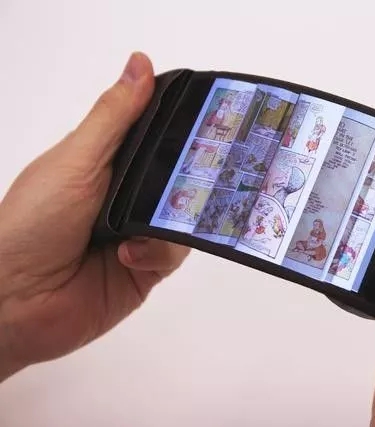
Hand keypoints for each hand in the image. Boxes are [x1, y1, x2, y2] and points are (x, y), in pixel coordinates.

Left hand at [0, 53, 189, 381]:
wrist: (16, 302)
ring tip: (141, 227)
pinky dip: (157, 252)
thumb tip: (139, 63)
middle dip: (192, 176)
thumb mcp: (75, 160)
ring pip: (184, 215)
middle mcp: (127, 194)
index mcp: (108, 161)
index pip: (158, 135)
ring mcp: (139, 232)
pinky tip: (128, 255)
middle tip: (208, 172)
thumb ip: (114, 117)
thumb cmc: (31, 223)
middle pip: (180, 177)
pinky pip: (176, 252)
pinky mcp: (148, 267)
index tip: (214, 120)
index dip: (184, 127)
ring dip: (168, 220)